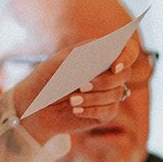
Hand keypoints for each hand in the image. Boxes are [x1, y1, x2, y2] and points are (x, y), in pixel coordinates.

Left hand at [17, 38, 142, 143]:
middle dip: (104, 80)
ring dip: (94, 98)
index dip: (127, 56)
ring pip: (117, 94)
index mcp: (101, 53)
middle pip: (124, 74)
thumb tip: (102, 54)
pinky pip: (109, 111)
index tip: (114, 66)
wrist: (34, 106)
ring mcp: (108, 93)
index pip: (128, 49)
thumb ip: (79, 57)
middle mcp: (109, 72)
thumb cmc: (46, 79)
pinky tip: (75, 110)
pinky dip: (92, 110)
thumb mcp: (58, 64)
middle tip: (81, 85)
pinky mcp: (105, 112)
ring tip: (71, 100)